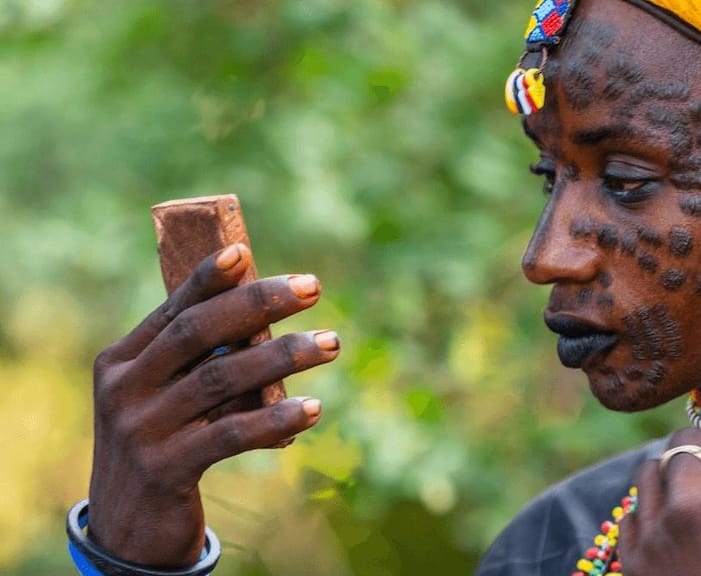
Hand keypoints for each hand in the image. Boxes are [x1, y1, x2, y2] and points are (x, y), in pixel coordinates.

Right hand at [87, 244, 339, 566]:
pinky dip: (275, 419)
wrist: (128, 528)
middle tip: (312, 287)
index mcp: (121, 361)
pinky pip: (230, 434)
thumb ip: (203, 364)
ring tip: (330, 344)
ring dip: (283, 357)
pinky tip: (315, 408)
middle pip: (197, 332)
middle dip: (259, 303)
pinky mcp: (164, 469)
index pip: (172, 309)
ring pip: (221, 378)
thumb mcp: (169, 400)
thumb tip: (271, 323)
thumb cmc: (163, 445)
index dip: (207, 279)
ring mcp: (140, 430)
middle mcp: (123, 389)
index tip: (244, 252)